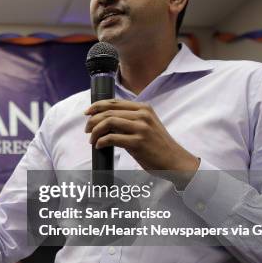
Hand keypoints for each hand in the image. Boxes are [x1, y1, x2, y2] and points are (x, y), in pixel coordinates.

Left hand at [85, 99, 199, 187]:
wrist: (174, 160)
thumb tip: (105, 120)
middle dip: (92, 120)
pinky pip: (111, 138)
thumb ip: (130, 119)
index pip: (114, 102)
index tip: (87, 113)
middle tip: (87, 129)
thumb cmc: (157, 145)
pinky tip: (99, 146)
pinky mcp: (137, 142)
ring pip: (108, 122)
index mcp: (143, 108)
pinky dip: (101, 141)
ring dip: (95, 131)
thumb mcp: (147, 125)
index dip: (97, 106)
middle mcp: (142, 115)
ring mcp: (140, 128)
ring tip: (92, 139)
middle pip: (108, 111)